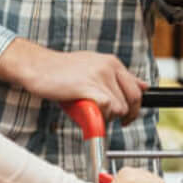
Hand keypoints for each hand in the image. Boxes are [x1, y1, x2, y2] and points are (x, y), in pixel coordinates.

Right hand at [4, 43, 146, 122]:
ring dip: (109, 116)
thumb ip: (119, 77)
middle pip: (133, 99)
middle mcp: (109, 67)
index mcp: (113, 62)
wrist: (38, 66)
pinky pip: (107, 108)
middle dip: (126, 115)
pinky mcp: (88, 87)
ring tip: (93, 113)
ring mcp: (99, 77)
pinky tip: (89, 113)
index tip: (127, 116)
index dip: (135, 107)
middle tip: (112, 120)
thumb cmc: (62, 70)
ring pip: (119, 107)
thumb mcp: (95, 67)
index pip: (137, 89)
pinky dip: (100, 116)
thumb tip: (144, 86)